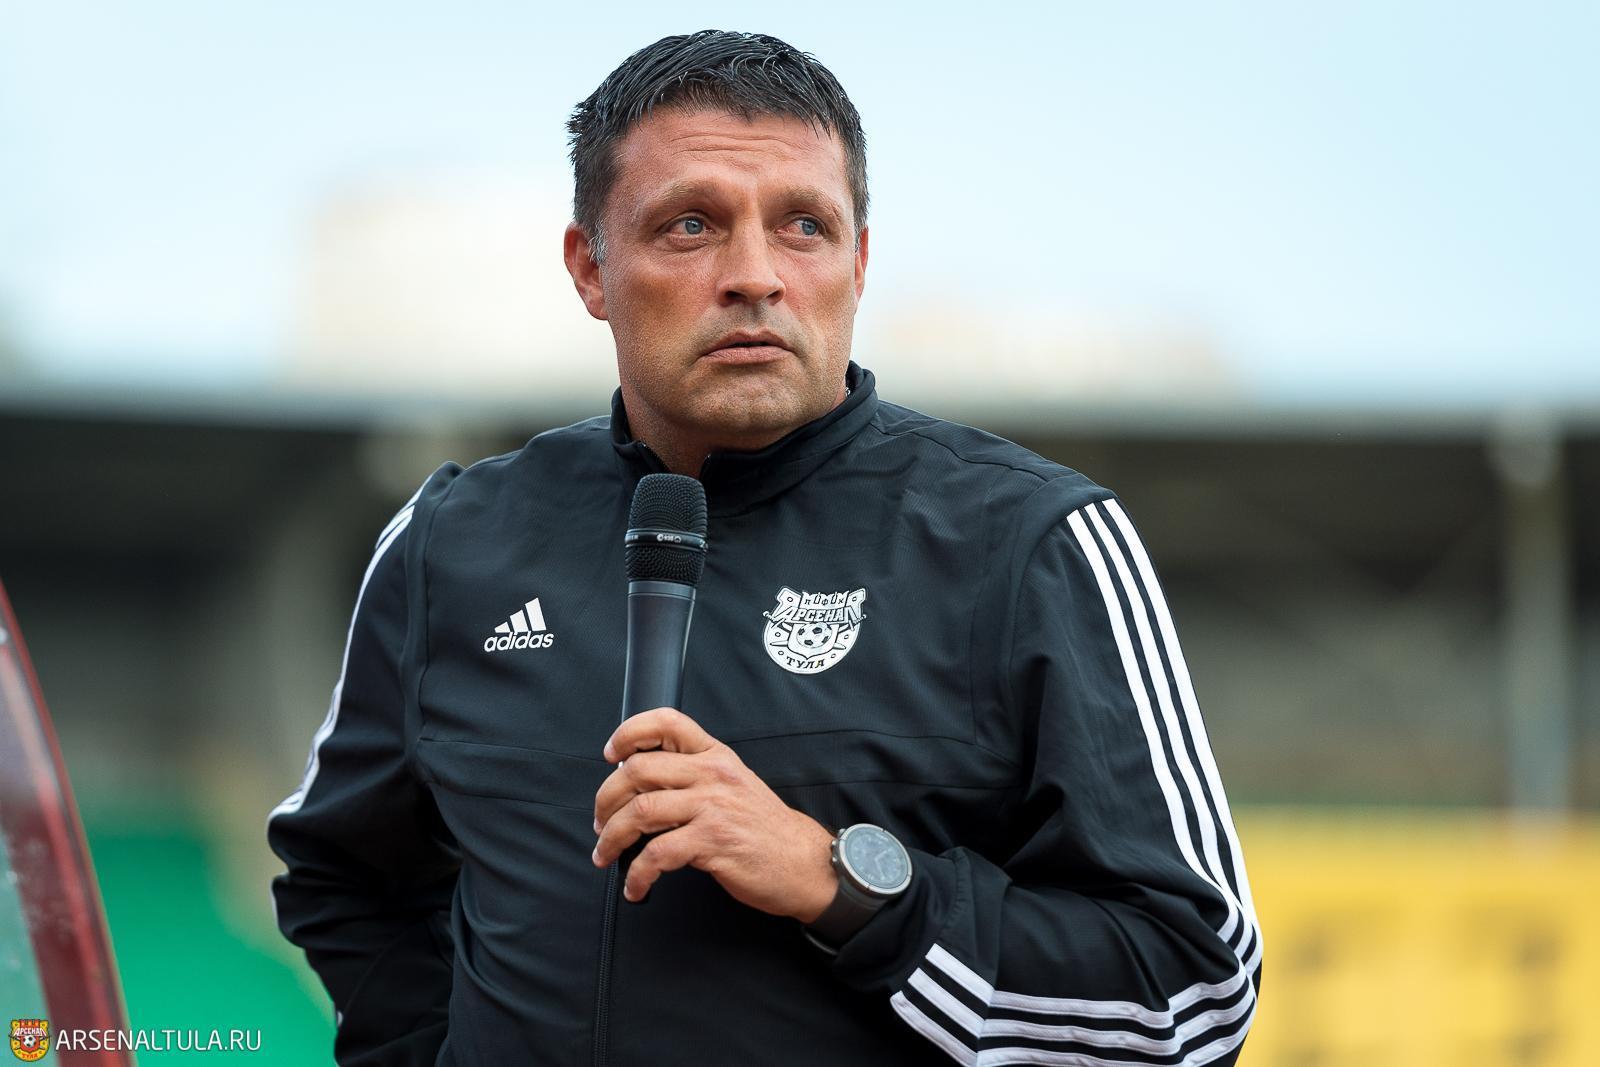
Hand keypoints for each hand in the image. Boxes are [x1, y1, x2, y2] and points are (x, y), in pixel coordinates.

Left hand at [592, 707, 836, 921]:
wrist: (804, 862)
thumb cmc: (763, 829)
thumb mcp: (733, 785)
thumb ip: (694, 776)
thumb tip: (639, 784)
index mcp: (715, 755)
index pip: (667, 722)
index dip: (629, 734)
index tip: (612, 757)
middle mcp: (713, 774)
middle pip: (638, 771)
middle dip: (605, 800)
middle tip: (601, 824)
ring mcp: (713, 806)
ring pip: (640, 812)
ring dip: (612, 839)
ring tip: (605, 855)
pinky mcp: (714, 841)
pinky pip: (657, 855)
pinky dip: (637, 875)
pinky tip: (636, 886)